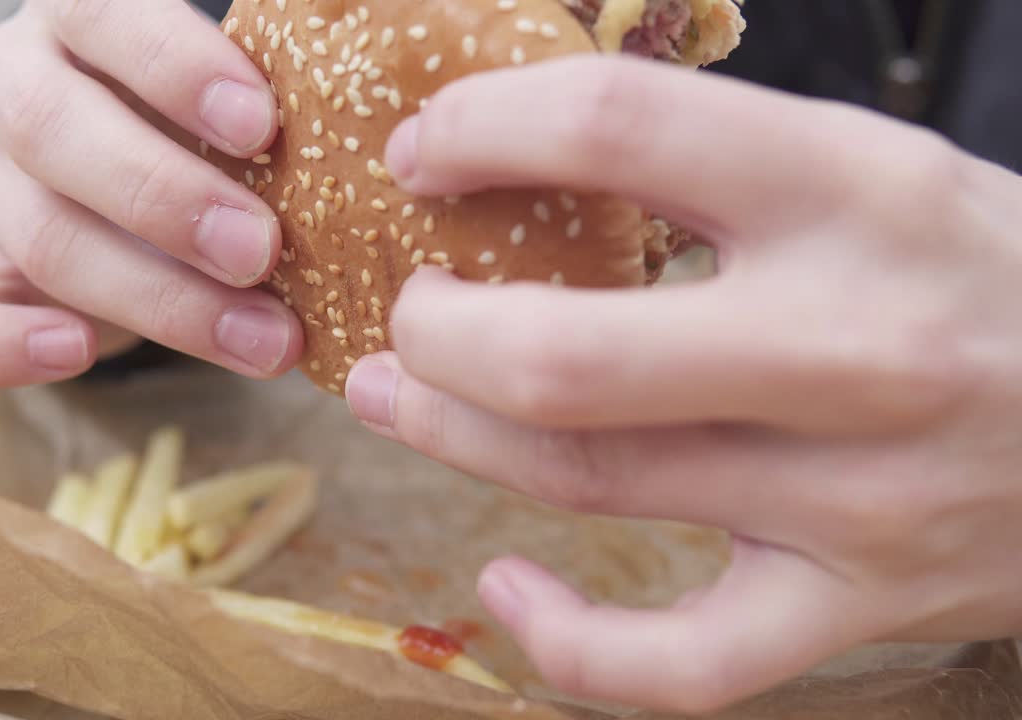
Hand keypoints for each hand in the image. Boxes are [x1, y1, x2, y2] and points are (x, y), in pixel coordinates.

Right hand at [0, 0, 301, 385]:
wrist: (153, 173)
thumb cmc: (222, 117)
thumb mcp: (247, 84)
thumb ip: (282, 85)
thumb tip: (381, 90)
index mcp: (82, 13)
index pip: (102, 12)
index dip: (173, 68)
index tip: (261, 126)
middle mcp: (19, 84)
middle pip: (54, 131)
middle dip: (164, 199)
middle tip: (262, 253)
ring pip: (34, 232)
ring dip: (150, 296)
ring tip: (261, 340)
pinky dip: (0, 341)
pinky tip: (76, 353)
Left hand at [345, 55, 1021, 713]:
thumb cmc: (982, 277)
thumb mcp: (875, 174)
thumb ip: (718, 166)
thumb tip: (527, 151)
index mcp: (855, 193)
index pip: (614, 129)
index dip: (479, 131)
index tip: (423, 154)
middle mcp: (854, 346)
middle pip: (565, 354)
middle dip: (436, 330)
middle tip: (405, 310)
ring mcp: (857, 497)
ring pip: (589, 482)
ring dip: (451, 437)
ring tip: (397, 395)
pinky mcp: (857, 607)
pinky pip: (679, 665)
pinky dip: (565, 641)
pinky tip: (507, 584)